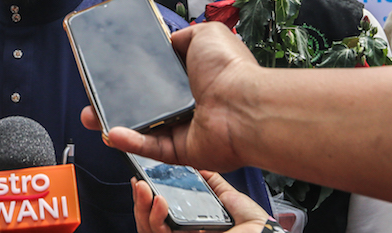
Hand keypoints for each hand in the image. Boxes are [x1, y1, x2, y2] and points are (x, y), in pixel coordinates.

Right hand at [81, 22, 259, 171]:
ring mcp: (184, 128)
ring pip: (141, 127)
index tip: (113, 69)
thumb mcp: (206, 34)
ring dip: (115, 122)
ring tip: (91, 116)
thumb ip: (185, 35)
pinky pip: (149, 147)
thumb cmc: (231, 71)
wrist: (244, 107)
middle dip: (117, 100)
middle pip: (144, 103)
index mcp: (194, 77)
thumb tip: (171, 39)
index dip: (136, 72)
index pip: (158, 75)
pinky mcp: (181, 151)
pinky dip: (129, 141)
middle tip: (96, 95)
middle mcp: (188, 103)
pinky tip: (110, 133)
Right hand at [133, 170, 271, 232]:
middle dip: (139, 201)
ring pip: (148, 229)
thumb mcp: (225, 197)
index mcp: (190, 226)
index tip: (140, 180)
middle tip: (139, 183)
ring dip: (143, 208)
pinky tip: (160, 202)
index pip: (158, 214)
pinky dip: (156, 219)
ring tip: (148, 190)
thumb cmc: (252, 223)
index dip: (146, 199)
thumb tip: (197, 166)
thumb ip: (210, 182)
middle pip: (148, 222)